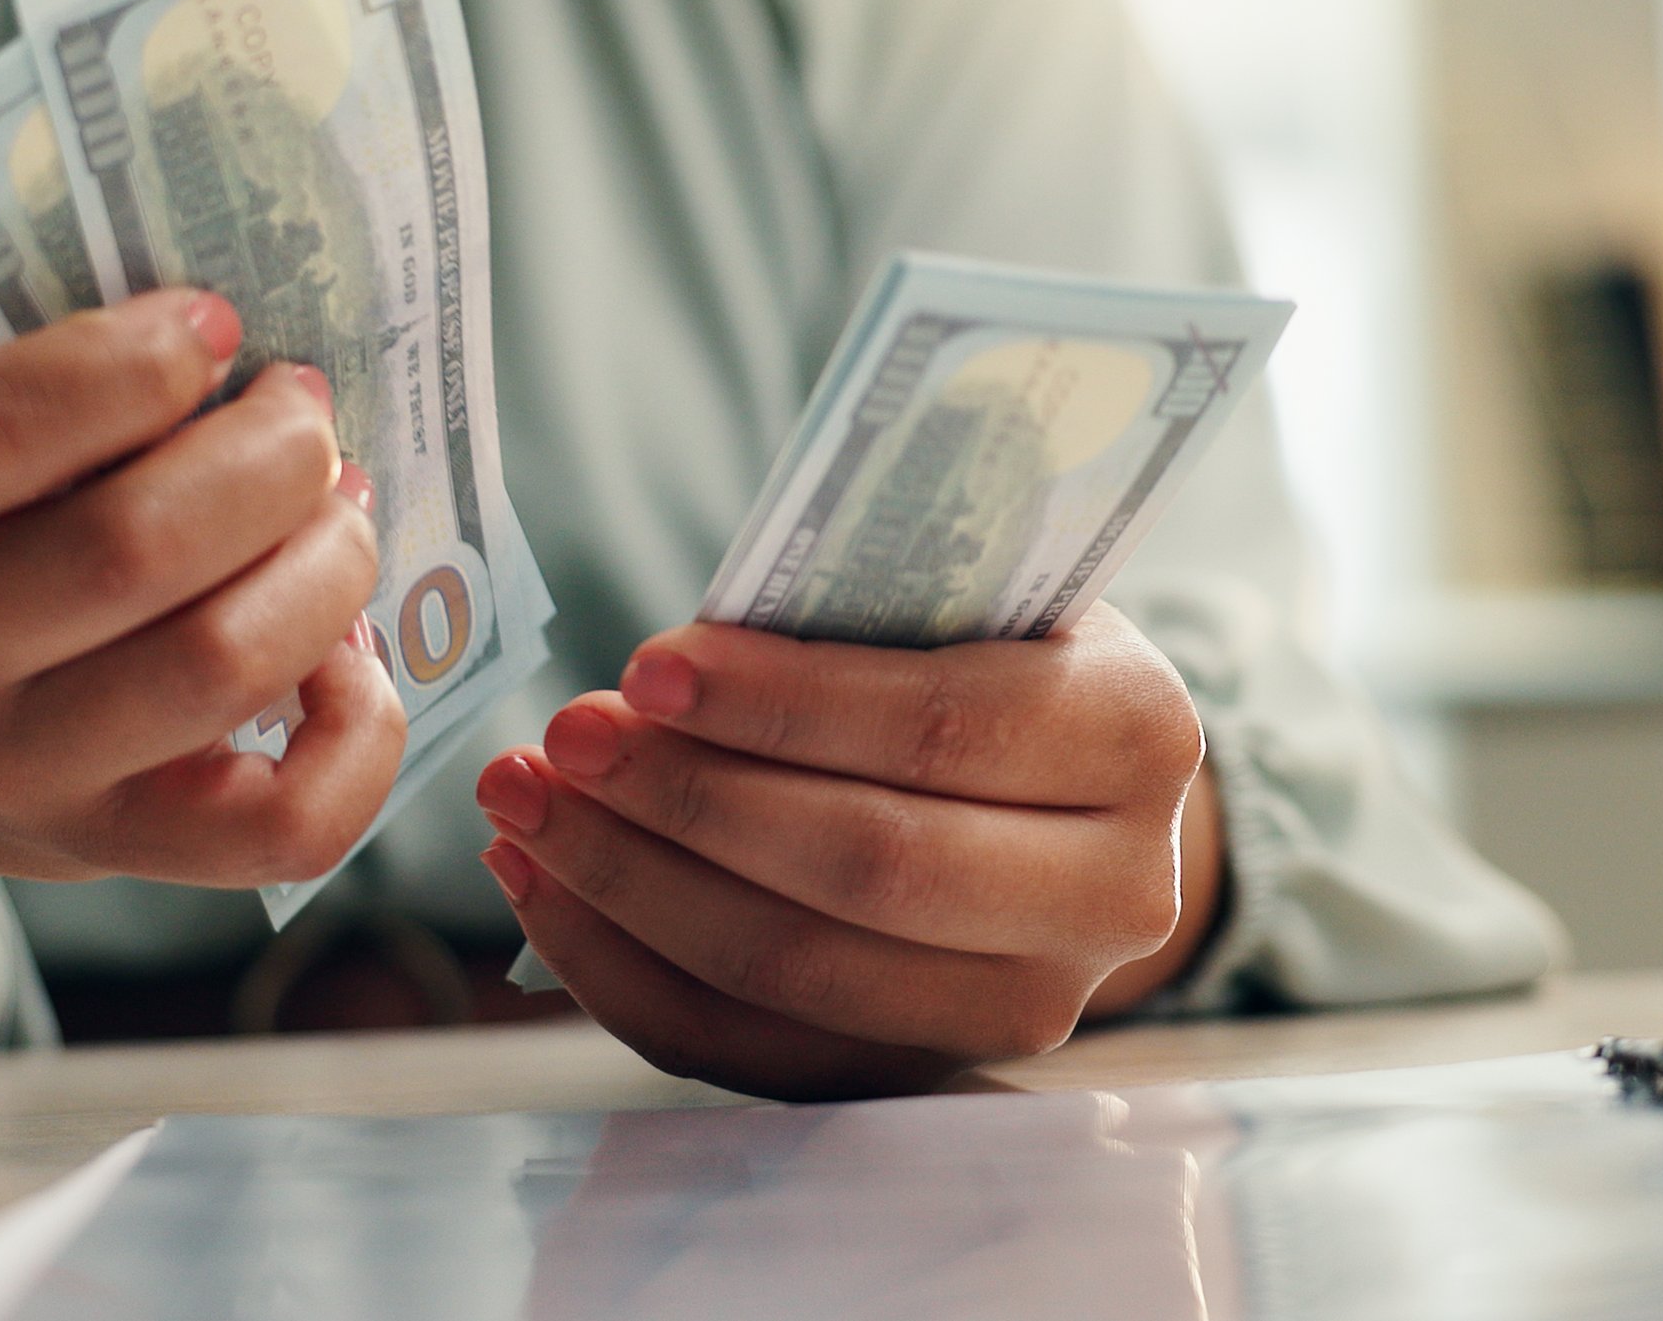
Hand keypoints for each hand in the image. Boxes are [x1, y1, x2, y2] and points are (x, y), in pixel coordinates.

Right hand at [0, 290, 401, 1008]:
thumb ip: (55, 369)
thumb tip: (252, 352)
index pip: (0, 424)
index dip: (145, 359)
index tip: (217, 326)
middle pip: (138, 545)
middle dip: (276, 455)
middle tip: (307, 417)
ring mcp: (10, 769)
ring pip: (220, 665)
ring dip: (328, 565)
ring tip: (340, 513)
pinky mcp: (110, 850)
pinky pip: (285, 824)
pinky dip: (359, 730)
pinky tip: (346, 652)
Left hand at [476, 608, 1219, 1101]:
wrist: (1066, 792)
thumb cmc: (987, 651)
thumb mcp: (972, 590)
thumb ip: (864, 607)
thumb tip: (669, 668)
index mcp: (1137, 737)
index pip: (942, 731)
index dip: (784, 706)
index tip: (647, 667)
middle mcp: (1115, 895)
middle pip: (869, 869)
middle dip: (688, 801)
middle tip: (563, 740)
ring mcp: (1027, 1007)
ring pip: (796, 972)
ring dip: (630, 887)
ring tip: (525, 803)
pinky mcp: (925, 1072)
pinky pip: (748, 1048)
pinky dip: (626, 972)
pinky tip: (546, 887)